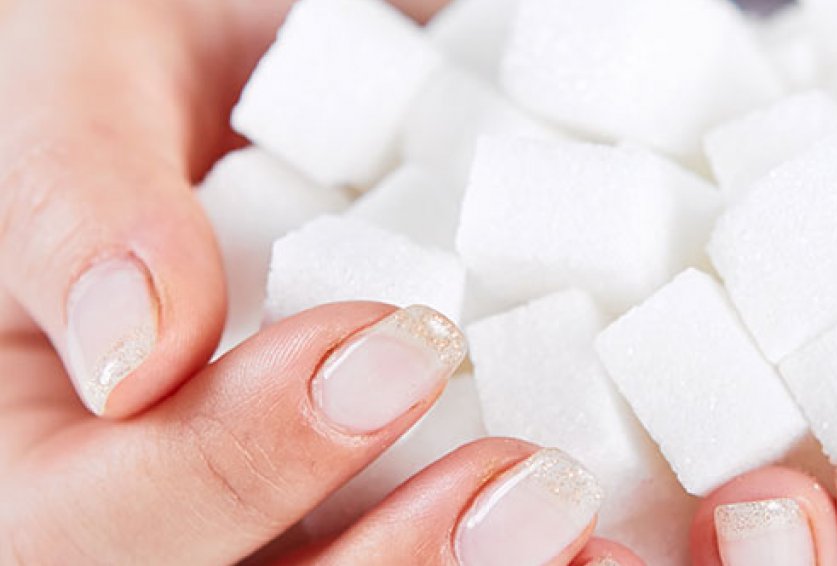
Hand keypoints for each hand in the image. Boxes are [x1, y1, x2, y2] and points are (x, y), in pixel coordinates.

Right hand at [0, 1, 638, 562]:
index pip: (97, 533)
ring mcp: (306, 514)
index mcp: (44, 452)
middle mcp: (181, 517)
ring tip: (584, 518)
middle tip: (533, 484)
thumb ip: (74, 190)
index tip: (394, 346)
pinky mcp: (414, 484)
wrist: (288, 33)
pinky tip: (637, 542)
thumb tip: (130, 346)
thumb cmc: (151, 47)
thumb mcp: (83, 69)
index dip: (247, 464)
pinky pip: (484, 561)